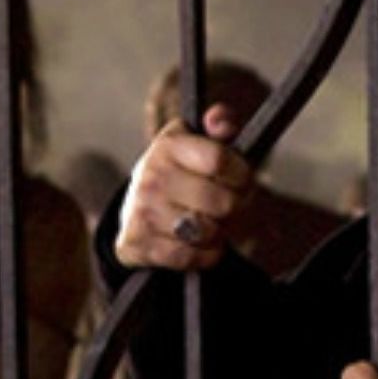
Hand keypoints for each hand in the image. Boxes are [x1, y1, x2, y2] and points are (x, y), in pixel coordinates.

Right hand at [114, 104, 255, 270]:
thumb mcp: (197, 143)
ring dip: (219, 233)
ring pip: (209, 232)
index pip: (220, 160)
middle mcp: (150, 176)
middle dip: (235, 208)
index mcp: (168, 146)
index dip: (242, 174)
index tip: (241, 179)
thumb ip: (218, 127)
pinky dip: (203, 255)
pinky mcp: (136, 245)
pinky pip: (191, 257)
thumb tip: (221, 121)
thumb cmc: (180, 174)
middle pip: (222, 202)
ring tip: (211, 222)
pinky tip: (197, 242)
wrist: (136, 212)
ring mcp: (141, 211)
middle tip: (228, 206)